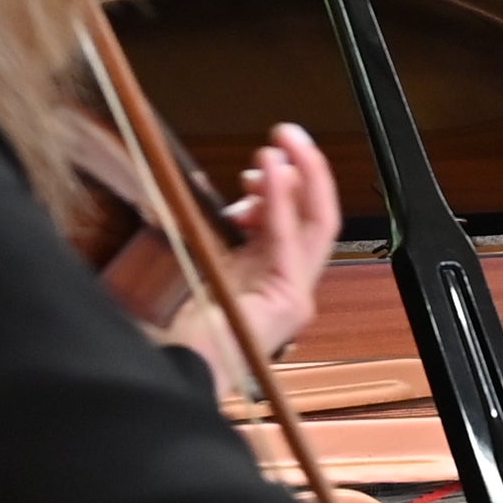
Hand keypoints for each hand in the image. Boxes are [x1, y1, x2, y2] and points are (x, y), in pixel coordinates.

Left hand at [161, 122, 339, 368]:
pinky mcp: (288, 299)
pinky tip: (270, 173)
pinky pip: (290, 240)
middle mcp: (293, 285)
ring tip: (273, 149)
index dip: (294, 179)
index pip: (301, 218)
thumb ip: (241, 229)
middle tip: (287, 133)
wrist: (184, 368)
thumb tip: (251, 191)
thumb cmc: (192, 326)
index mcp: (277, 276)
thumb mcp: (219, 260)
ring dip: (299, 176)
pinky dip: (282, 201)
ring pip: (314, 222)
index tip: (274, 150)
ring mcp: (295, 295)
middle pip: (317, 215)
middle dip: (307, 168)